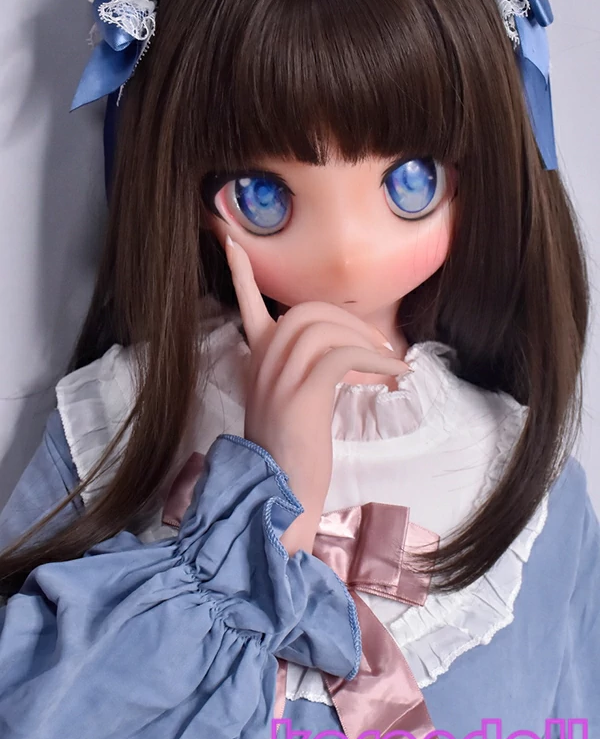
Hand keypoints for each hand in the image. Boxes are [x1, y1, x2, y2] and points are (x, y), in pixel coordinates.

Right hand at [224, 235, 409, 555]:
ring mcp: (278, 378)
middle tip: (379, 344)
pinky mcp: (302, 394)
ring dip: (366, 339)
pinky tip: (394, 374)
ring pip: (323, 327)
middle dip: (348, 319)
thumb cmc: (289, 458)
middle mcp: (262, 364)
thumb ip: (298, 376)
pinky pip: (343, 355)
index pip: (245, 307)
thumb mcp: (286, 408)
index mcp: (255, 364)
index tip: (231, 243)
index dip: (241, 274)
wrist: (279, 495)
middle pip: (304, 310)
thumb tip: (337, 356)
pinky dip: (375, 360)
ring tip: (390, 363)